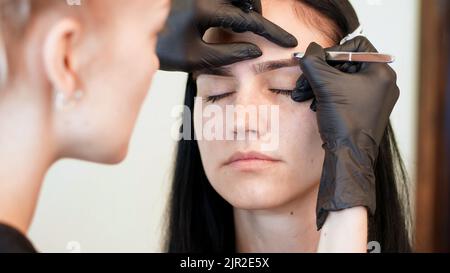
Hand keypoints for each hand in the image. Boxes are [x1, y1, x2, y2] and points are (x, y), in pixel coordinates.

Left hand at [157, 0, 297, 71]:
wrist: (130, 35)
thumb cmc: (158, 48)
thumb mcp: (193, 58)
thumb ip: (227, 54)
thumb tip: (255, 50)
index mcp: (201, 9)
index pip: (247, 19)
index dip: (271, 32)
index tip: (289, 41)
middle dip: (258, 11)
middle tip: (262, 29)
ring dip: (246, 2)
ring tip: (246, 18)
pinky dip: (232, 2)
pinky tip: (229, 11)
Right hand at [291, 37, 399, 228]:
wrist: (349, 155)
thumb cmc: (345, 121)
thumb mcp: (325, 85)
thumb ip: (314, 62)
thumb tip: (309, 49)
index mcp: (381, 72)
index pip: (357, 47)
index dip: (333, 52)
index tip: (317, 63)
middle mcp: (383, 84)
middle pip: (349, 64)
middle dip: (323, 72)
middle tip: (305, 80)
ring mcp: (377, 99)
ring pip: (345, 81)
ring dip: (323, 85)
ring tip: (304, 94)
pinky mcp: (368, 111)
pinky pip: (348, 95)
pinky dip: (331, 96)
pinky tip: (315, 104)